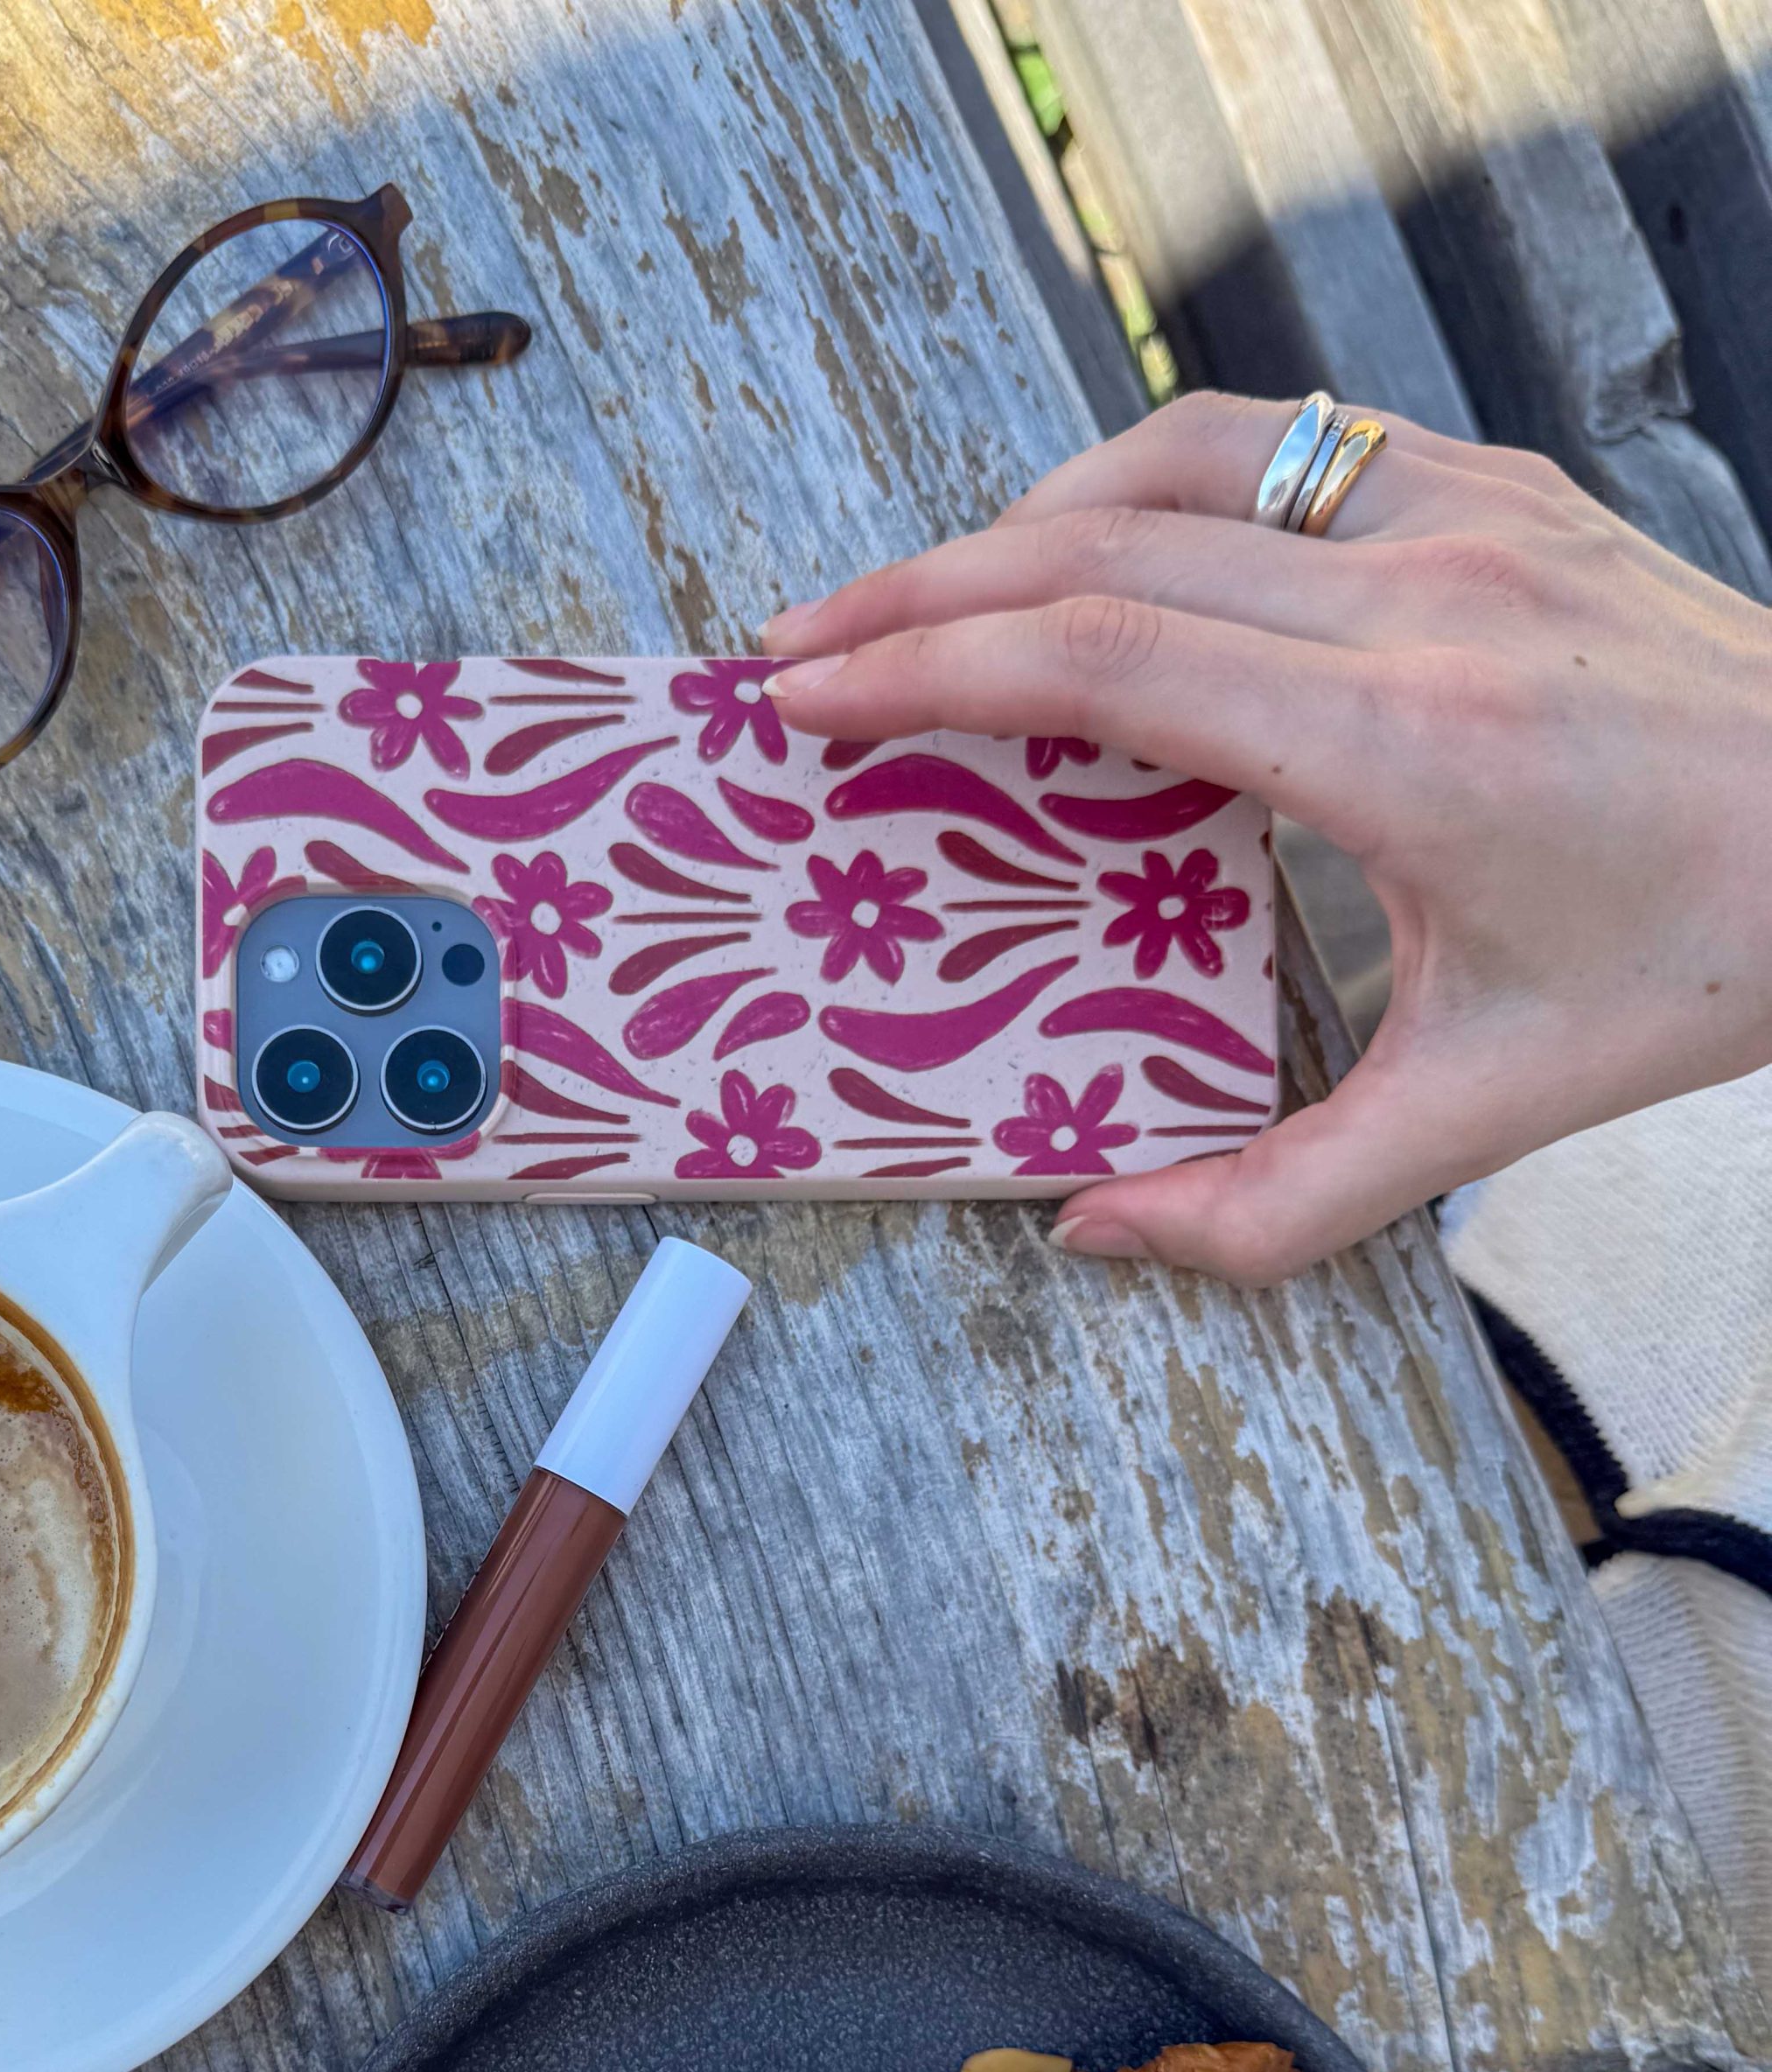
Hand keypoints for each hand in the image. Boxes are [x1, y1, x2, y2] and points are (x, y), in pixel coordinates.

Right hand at [761, 391, 1771, 1283]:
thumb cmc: (1701, 961)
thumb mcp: (1488, 1115)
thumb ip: (1277, 1202)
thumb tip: (1090, 1227)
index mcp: (1401, 740)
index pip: (1098, 660)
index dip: (923, 671)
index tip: (805, 700)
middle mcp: (1420, 592)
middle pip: (1095, 551)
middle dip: (913, 597)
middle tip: (792, 653)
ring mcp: (1464, 510)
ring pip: (1171, 463)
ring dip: (1014, 524)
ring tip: (920, 606)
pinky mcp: (1495, 482)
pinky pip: (1270, 444)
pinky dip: (1140, 486)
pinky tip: (1094, 550)